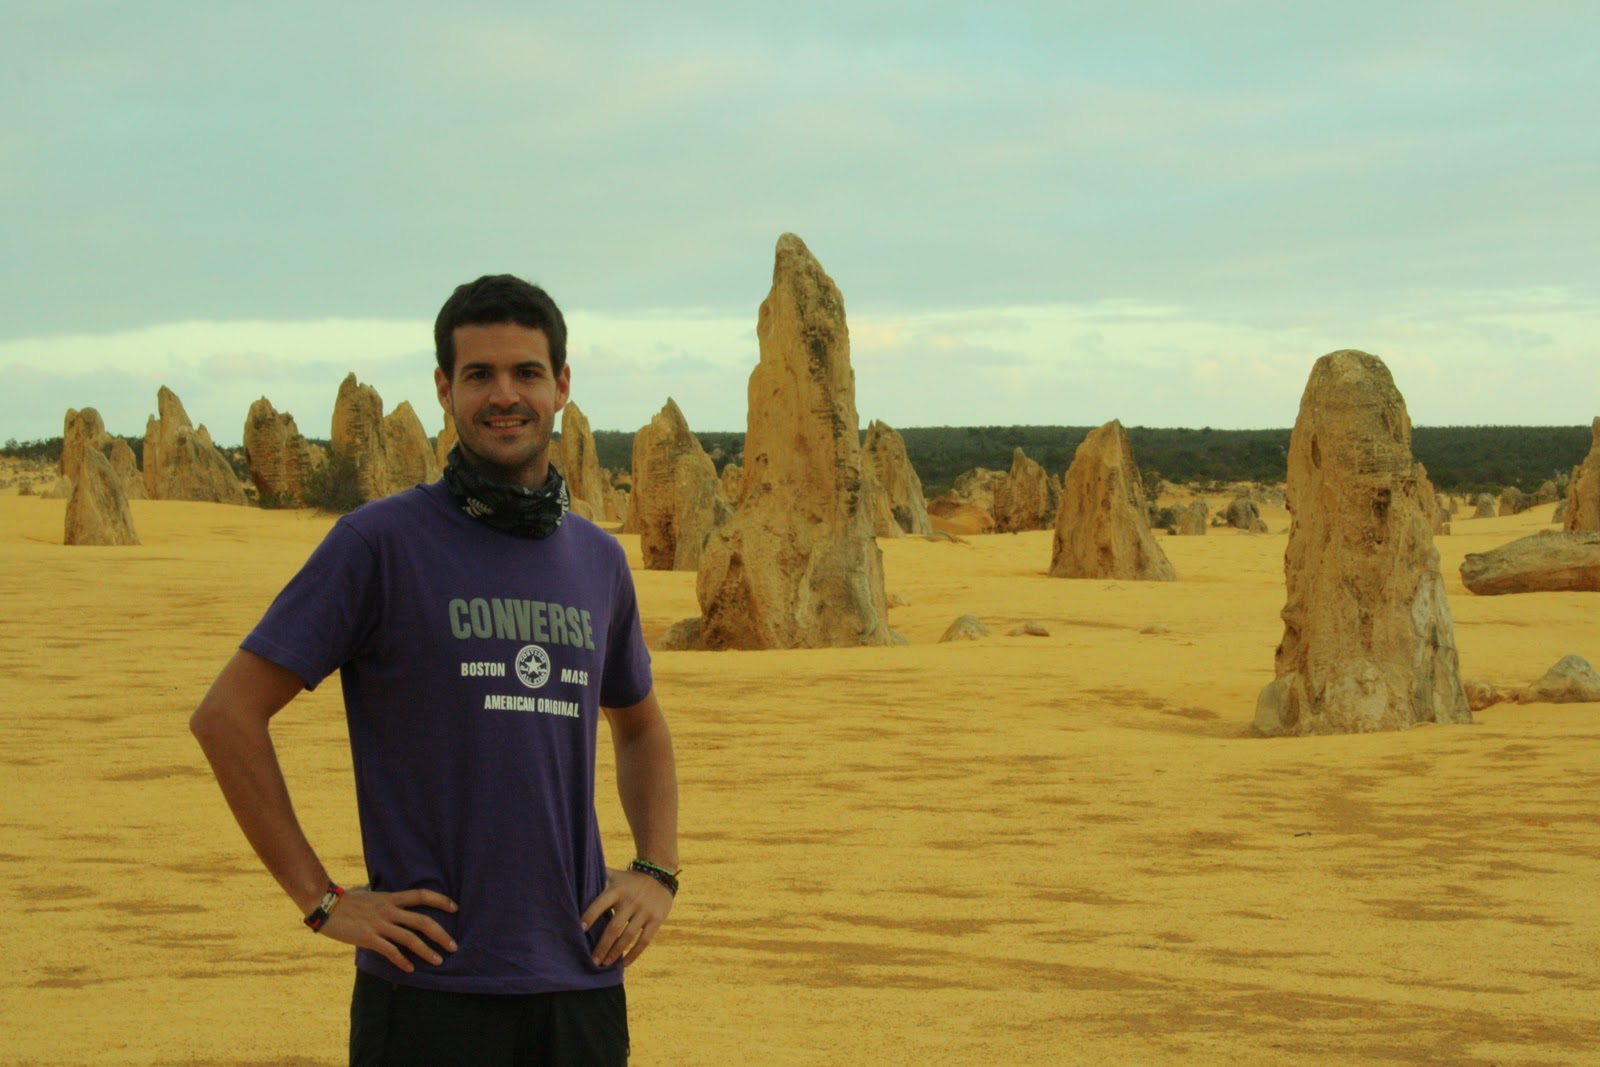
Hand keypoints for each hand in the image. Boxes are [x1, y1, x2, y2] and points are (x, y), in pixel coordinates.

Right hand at [318, 887, 458, 972]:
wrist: (324, 905)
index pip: (421, 895)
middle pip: (422, 921)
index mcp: (390, 897)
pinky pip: (390, 951)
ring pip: (410, 938)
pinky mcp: (368, 938)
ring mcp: (379, 924)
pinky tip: (410, 969)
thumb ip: (383, 898)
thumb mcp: (369, 894)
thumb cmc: (346, 900)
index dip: (440, 900)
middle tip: (454, 946)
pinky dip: (402, 960)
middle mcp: (388, 910)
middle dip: (441, 934)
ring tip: (439, 961)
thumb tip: (389, 898)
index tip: (455, 908)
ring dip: (427, 951)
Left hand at [580, 867, 673, 967]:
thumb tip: (572, 874)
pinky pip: (644, 940)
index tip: (579, 930)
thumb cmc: (629, 879)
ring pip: (628, 936)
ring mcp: (645, 911)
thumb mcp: (614, 874)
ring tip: (605, 964)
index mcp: (617, 890)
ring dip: (616, 953)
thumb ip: (596, 876)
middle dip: (602, 946)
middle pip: (614, 927)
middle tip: (593, 961)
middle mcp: (631, 901)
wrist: (660, 874)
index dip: (590, 917)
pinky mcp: (656, 919)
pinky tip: (623, 964)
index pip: (600, 904)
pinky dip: (634, 954)